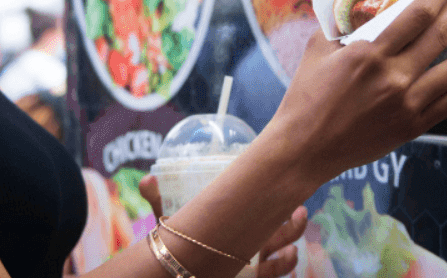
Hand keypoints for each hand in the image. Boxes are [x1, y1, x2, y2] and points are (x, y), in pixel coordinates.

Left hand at [139, 175, 306, 276]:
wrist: (173, 264)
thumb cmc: (178, 236)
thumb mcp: (169, 216)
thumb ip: (158, 199)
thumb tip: (149, 179)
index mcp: (240, 219)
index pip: (266, 207)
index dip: (281, 198)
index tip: (290, 187)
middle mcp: (252, 239)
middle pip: (282, 230)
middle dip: (295, 223)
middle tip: (298, 211)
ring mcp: (253, 260)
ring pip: (282, 253)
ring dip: (290, 250)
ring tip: (289, 247)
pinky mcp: (251, 276)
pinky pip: (272, 275)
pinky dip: (283, 267)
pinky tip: (287, 258)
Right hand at [269, 0, 446, 185]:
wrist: (304, 148)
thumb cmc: (306, 98)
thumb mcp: (317, 49)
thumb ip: (342, 24)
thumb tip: (361, 3)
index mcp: (368, 54)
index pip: (417, 15)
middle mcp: (393, 78)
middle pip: (440, 35)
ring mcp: (407, 105)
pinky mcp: (413, 126)